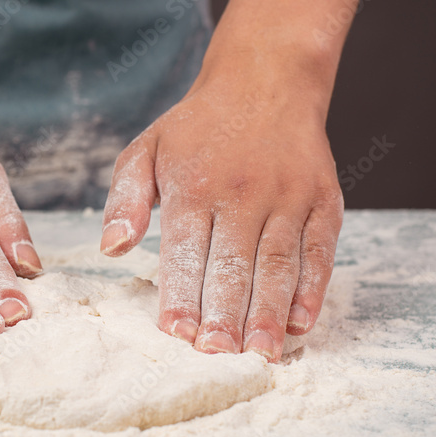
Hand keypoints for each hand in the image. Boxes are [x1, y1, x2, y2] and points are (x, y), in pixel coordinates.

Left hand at [100, 59, 342, 360]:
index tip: (176, 335)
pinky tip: (302, 321)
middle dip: (224, 315)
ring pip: (277, 263)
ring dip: (269, 312)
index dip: (182, 295)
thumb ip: (124, 199)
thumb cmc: (196, 128)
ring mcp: (287, 196)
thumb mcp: (144, 149)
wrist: (265, 80)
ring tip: (259, 354)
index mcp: (194, 185)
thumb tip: (113, 248)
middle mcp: (242, 192)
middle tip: (217, 356)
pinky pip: (320, 250)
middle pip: (233, 264)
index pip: (185, 252)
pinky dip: (313, 288)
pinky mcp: (323, 200)